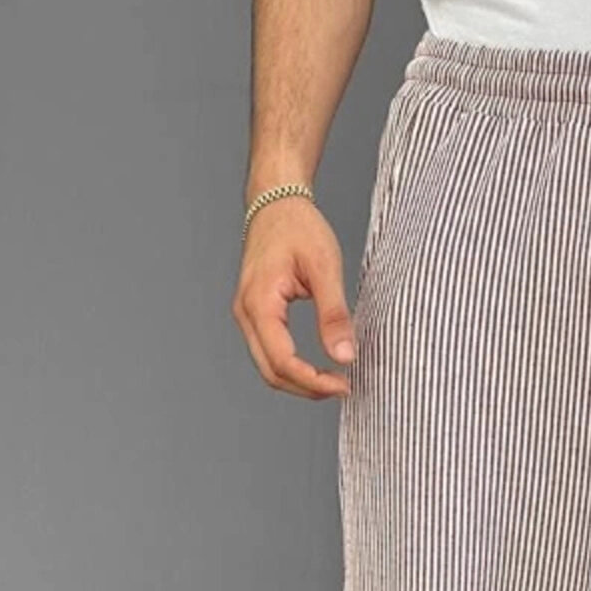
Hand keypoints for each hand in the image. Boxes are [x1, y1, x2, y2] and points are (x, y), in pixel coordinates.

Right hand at [231, 197, 355, 399]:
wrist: (275, 202)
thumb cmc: (298, 227)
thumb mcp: (325, 267)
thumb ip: (334, 314)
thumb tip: (344, 356)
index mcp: (259, 303)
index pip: (282, 361)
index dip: (313, 381)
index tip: (344, 385)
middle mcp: (246, 313)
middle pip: (271, 372)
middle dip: (307, 388)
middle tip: (342, 387)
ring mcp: (247, 315)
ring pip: (268, 367)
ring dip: (299, 381)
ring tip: (333, 380)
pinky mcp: (255, 313)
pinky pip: (269, 352)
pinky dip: (292, 366)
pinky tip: (318, 366)